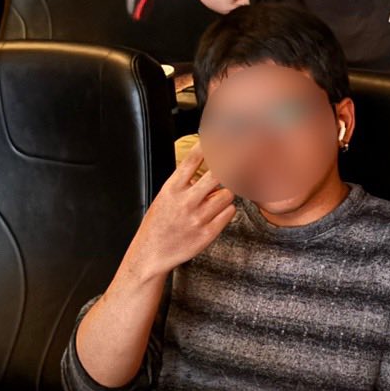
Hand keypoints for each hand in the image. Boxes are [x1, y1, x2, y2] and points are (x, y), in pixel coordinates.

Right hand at [124, 144, 236, 280]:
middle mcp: (185, 202)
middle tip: (238, 161)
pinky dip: (227, 210)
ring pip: (227, 195)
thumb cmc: (159, 222)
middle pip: (218, 175)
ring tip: (216, 198)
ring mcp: (198, 218)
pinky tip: (218, 212)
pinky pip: (229, 213)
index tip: (220, 138)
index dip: (208, 146)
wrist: (151, 253)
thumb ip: (184, 181)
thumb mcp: (165, 196)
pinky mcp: (208, 233)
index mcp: (172, 189)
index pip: (192, 160)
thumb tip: (207, 164)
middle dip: (229, 167)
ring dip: (226, 194)